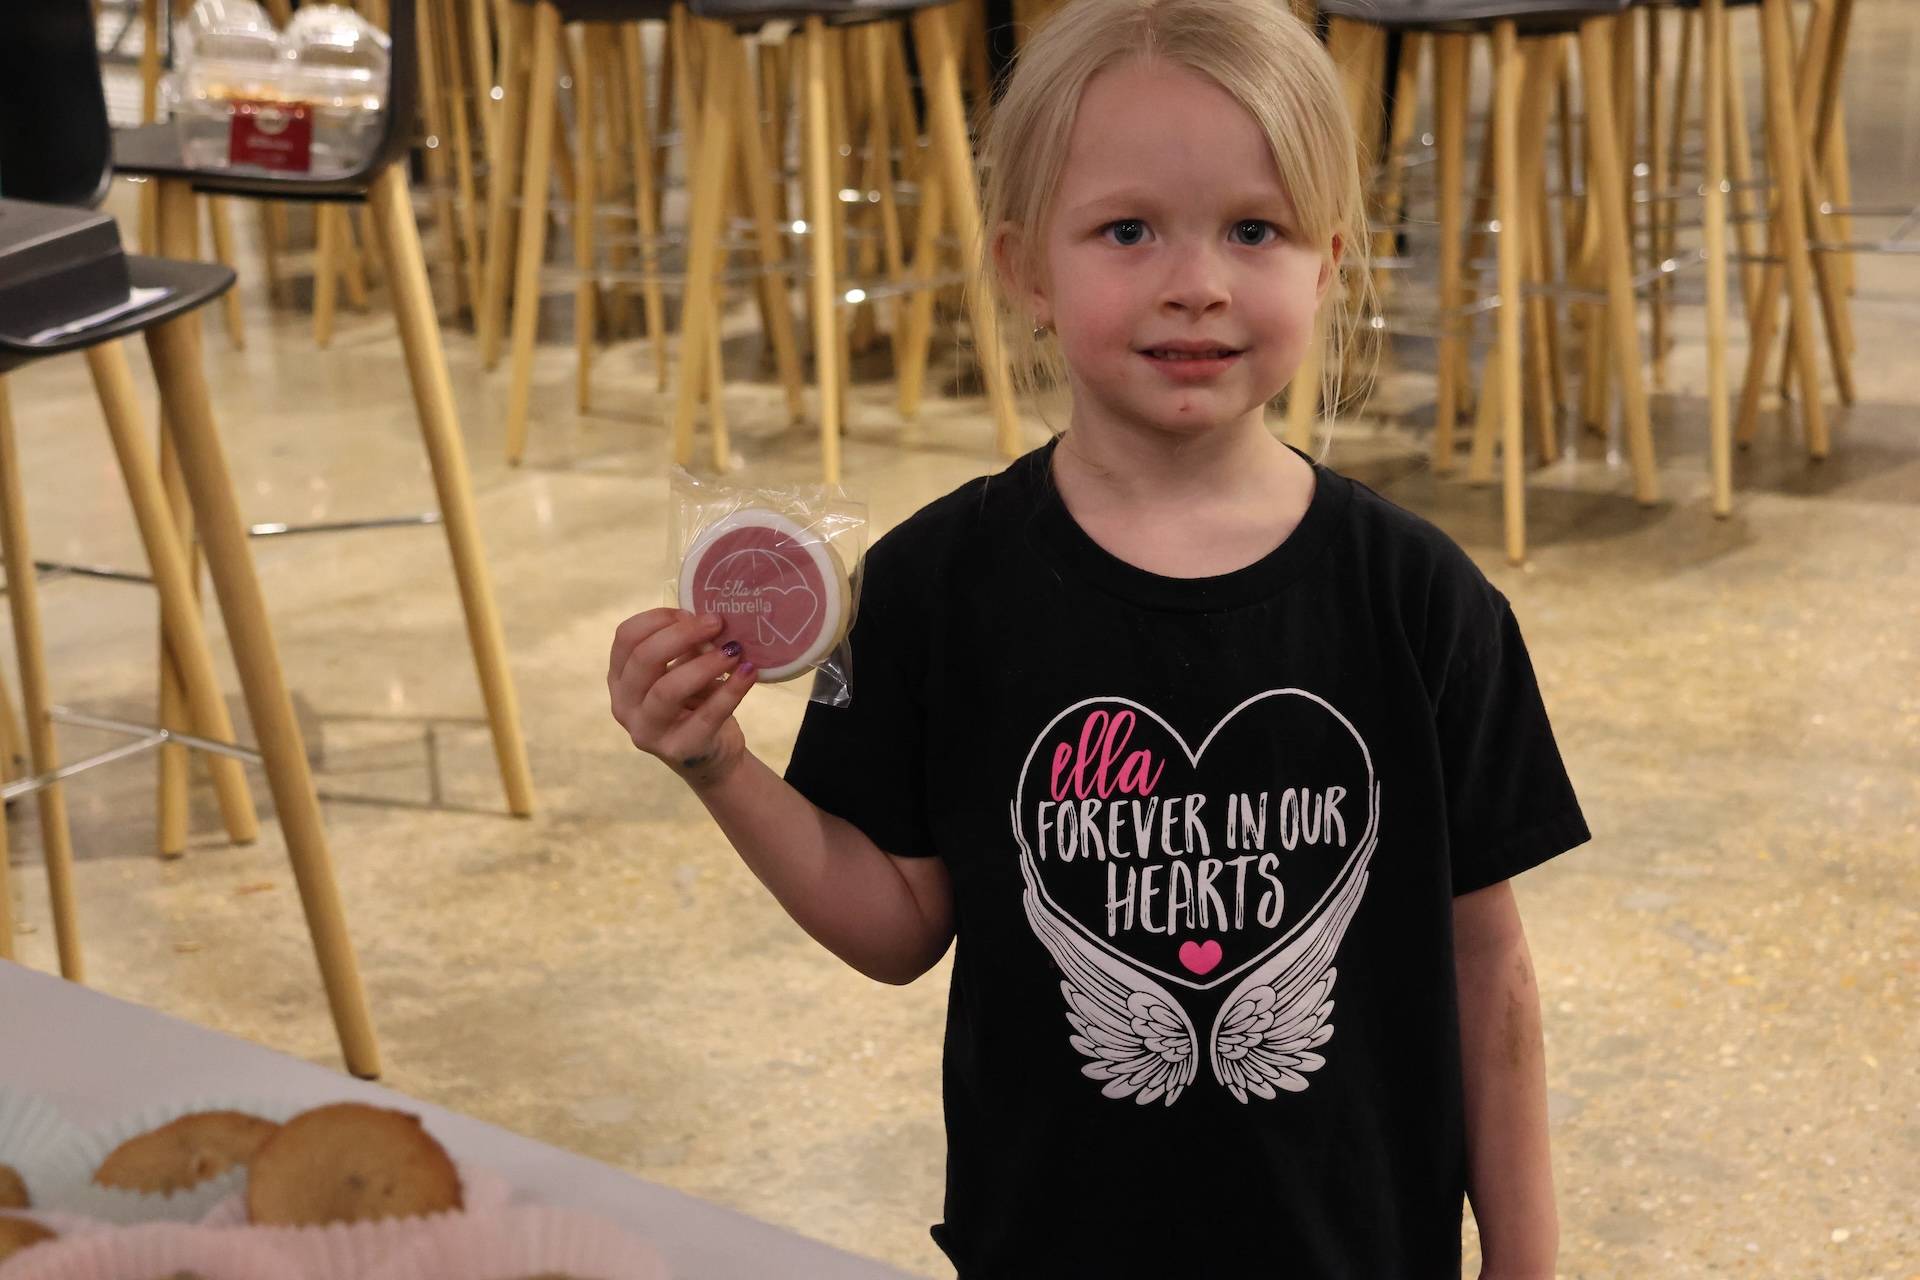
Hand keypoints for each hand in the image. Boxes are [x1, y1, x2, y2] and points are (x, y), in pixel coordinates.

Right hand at [608, 608, 756, 788]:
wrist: (713, 756)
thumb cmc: (694, 704)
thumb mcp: (684, 670)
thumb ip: (687, 647)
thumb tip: (708, 619)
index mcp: (621, 678)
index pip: (626, 638)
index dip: (658, 618)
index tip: (690, 612)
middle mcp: (624, 705)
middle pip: (643, 659)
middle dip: (682, 635)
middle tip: (717, 623)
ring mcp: (647, 731)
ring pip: (668, 689)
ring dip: (705, 664)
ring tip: (734, 650)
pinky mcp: (679, 749)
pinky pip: (706, 716)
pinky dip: (731, 691)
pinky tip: (748, 672)